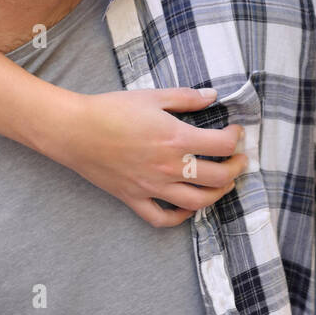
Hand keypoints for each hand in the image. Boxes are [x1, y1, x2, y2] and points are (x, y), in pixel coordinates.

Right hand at [45, 88, 249, 227]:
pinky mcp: (134, 198)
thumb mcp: (153, 96)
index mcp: (176, 138)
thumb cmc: (112, 109)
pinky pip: (162, 218)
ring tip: (224, 183)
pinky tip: (188, 207)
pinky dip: (180, 218)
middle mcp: (169, 167)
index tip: (236, 133)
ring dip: (218, 194)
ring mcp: (152, 186)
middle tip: (239, 160)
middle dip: (236, 168)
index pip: (222, 145)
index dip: (236, 139)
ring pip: (197, 202)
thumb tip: (213, 96)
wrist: (75, 130)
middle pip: (217, 177)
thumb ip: (186, 98)